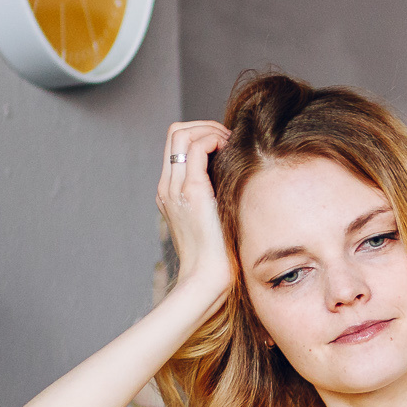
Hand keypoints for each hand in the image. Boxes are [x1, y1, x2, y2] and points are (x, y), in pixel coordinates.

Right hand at [156, 120, 232, 314]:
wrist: (208, 280)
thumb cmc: (218, 258)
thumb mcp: (215, 222)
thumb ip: (217, 201)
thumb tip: (238, 184)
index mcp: (171, 193)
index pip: (177, 146)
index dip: (201, 135)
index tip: (226, 146)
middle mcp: (168, 187)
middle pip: (175, 132)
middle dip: (205, 126)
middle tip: (230, 140)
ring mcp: (176, 188)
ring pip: (181, 132)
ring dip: (210, 129)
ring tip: (230, 144)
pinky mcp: (192, 192)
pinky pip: (197, 147)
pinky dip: (214, 139)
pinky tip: (231, 152)